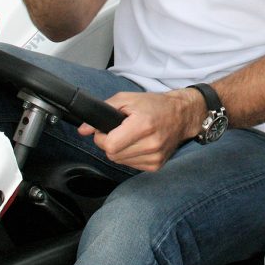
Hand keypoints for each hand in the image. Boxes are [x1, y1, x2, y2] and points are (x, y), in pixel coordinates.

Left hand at [78, 90, 199, 171]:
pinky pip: (131, 165)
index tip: (107, 130)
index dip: (102, 137)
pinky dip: (130, 156)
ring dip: (120, 151)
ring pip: (120, 162)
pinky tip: (138, 145)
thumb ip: (104, 110)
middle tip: (120, 132)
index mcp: (143, 125)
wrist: (181, 115)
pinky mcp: (157, 165)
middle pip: (113, 155)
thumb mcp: (128, 99)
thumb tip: (83, 129)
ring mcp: (155, 156)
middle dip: (110, 143)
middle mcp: (151, 143)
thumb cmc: (155, 105)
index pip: (109, 145)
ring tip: (131, 137)